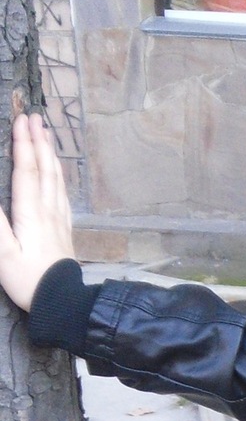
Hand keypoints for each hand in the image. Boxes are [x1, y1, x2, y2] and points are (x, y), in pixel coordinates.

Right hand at [0, 109, 74, 310]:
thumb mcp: (1, 251)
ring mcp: (59, 220)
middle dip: (38, 141)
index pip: (27, 170)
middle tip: (35, 117)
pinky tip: (58, 174)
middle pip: (45, 169)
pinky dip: (59, 177)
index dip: (24, 143)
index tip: (22, 120)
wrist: (62, 303)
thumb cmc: (28, 279)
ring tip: (47, 135)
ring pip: (57, 180)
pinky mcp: (64, 231)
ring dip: (50, 154)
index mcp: (31, 212)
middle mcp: (48, 211)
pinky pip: (62, 195)